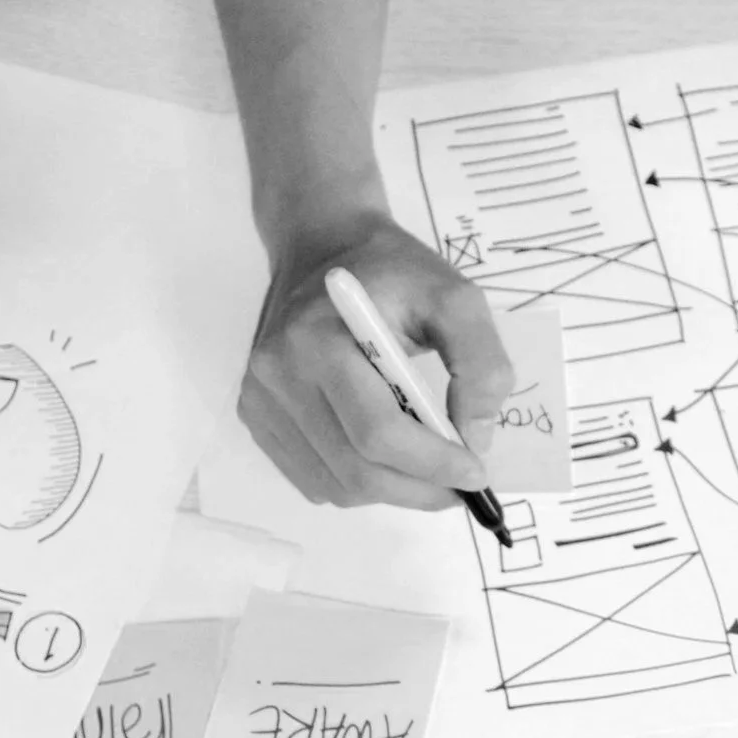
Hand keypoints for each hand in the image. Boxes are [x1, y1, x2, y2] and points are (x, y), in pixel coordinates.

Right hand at [240, 211, 514, 509]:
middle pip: (355, 470)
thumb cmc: (392, 270)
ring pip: (335, 486)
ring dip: (392, 492)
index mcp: (316, 339)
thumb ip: (481, 363)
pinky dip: (360, 483)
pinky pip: (314, 479)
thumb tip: (476, 439)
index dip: (433, 463)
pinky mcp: (256, 416)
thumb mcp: (454, 296)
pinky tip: (385, 456)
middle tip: (461, 485)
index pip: (377, 431)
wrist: (324, 245)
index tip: (477, 472)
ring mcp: (259, 400)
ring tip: (428, 469)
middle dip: (419, 489)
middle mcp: (276, 375)